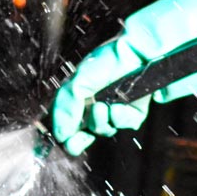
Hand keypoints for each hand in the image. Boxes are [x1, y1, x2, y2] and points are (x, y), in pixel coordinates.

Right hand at [51, 37, 152, 155]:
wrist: (136, 53)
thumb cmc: (106, 62)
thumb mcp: (78, 82)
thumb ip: (66, 107)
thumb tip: (60, 136)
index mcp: (81, 97)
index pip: (70, 122)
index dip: (66, 134)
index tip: (63, 140)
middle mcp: (97, 104)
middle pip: (85, 134)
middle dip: (80, 140)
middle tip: (75, 142)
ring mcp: (116, 108)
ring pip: (104, 130)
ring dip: (100, 122)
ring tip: (102, 107)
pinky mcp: (135, 110)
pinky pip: (125, 124)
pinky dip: (119, 118)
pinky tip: (117, 107)